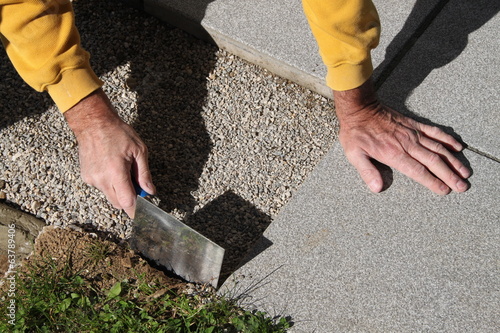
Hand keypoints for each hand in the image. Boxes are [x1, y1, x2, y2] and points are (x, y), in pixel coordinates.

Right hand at [64, 89, 155, 217]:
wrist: (93, 123)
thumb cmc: (118, 133)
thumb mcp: (139, 150)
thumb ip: (144, 174)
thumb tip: (150, 191)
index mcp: (116, 173)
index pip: (127, 202)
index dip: (136, 210)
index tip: (144, 214)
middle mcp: (101, 179)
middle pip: (118, 203)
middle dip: (129, 200)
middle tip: (137, 185)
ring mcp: (92, 179)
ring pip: (109, 196)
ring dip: (119, 191)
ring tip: (123, 170)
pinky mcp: (86, 177)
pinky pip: (101, 187)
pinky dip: (109, 183)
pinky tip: (111, 167)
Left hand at [333, 78, 469, 193]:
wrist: (360, 108)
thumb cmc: (356, 134)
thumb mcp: (354, 155)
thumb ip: (367, 172)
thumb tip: (378, 188)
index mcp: (394, 154)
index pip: (418, 171)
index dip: (433, 182)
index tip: (445, 190)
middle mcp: (407, 144)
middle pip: (433, 161)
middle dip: (449, 175)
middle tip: (462, 187)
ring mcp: (412, 133)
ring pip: (438, 148)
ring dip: (453, 161)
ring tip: (465, 172)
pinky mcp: (414, 124)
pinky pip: (434, 132)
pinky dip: (447, 139)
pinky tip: (458, 147)